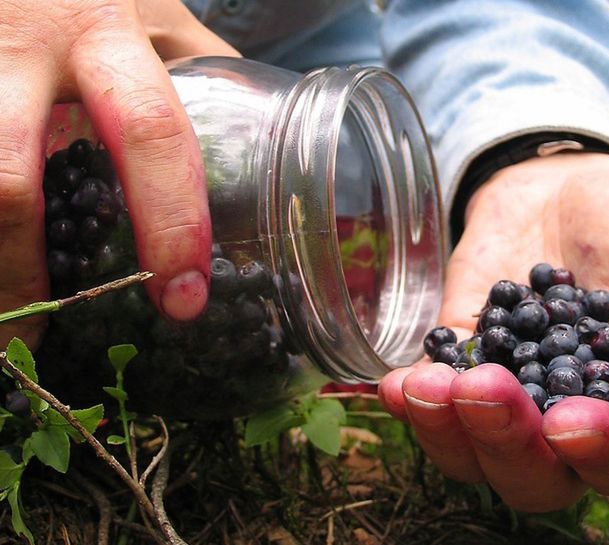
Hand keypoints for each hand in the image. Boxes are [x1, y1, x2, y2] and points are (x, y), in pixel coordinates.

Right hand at [0, 0, 239, 347]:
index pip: (148, 135)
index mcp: (104, 36)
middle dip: (18, 275)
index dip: (168, 222)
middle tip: (34, 342)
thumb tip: (264, 146)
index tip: (182, 299)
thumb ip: (200, 71)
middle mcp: (21, 52)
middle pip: (9, 185)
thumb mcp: (155, 15)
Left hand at [378, 152, 608, 511]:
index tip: (569, 422)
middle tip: (485, 391)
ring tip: (427, 386)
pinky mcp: (463, 367)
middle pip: (539, 475)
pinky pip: (434, 404)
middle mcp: (570, 417)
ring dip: (447, 431)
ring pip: (474, 452)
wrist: (562, 187)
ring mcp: (510, 398)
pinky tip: (397, 383)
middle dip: (506, 445)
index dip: (604, 452)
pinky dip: (412, 402)